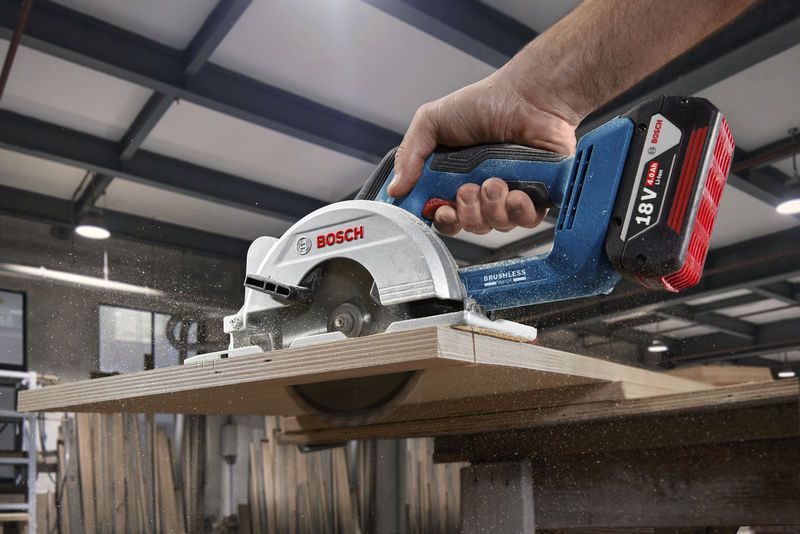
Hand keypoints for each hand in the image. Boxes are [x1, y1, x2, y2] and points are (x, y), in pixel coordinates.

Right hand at [387, 73, 579, 234]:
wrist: (528, 95)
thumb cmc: (484, 103)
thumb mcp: (432, 121)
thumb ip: (410, 155)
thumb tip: (394, 190)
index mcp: (454, 179)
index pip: (443, 216)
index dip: (442, 219)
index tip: (441, 210)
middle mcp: (481, 191)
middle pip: (469, 226)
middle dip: (467, 213)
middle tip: (468, 189)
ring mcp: (510, 195)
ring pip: (495, 225)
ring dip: (491, 208)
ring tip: (494, 182)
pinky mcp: (537, 195)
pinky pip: (525, 220)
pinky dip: (519, 211)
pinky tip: (516, 193)